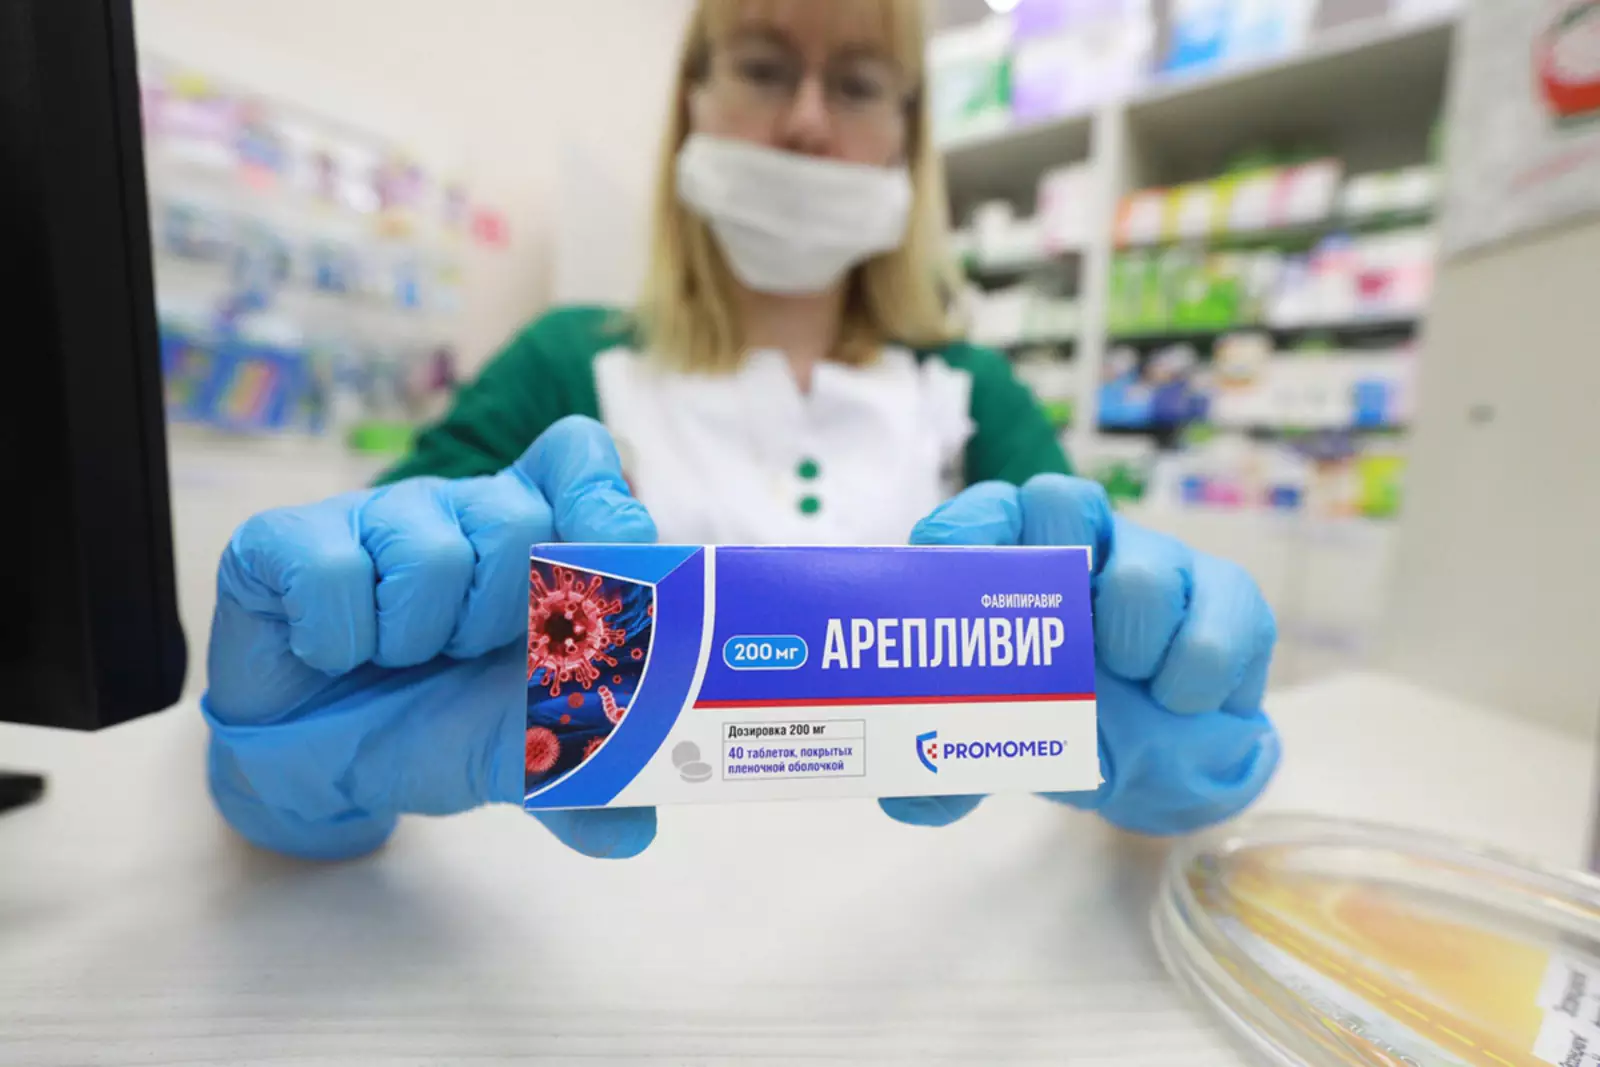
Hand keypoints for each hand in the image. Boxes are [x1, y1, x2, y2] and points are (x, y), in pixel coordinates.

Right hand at [203, 417, 659, 860]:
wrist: (316, 764)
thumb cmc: (432, 725)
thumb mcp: (517, 756)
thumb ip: (585, 780)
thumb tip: (635, 831)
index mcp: (530, 538)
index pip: (576, 459)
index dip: (600, 495)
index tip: (613, 552)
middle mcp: (459, 509)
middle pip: (516, 519)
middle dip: (500, 616)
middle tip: (466, 655)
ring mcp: (375, 517)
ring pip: (432, 554)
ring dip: (419, 637)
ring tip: (400, 658)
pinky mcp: (288, 538)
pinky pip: (333, 571)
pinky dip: (340, 639)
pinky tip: (335, 653)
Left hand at [884, 475, 1279, 834]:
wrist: (1158, 746)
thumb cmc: (1059, 711)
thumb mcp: (997, 738)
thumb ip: (947, 767)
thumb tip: (912, 802)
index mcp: (1015, 558)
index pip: (983, 513)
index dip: (967, 533)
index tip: (961, 573)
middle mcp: (1084, 541)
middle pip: (1061, 501)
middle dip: (1056, 566)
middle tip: (1060, 642)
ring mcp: (1158, 560)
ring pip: (1144, 568)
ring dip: (1132, 640)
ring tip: (1131, 686)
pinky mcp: (1226, 594)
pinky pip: (1220, 617)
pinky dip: (1194, 676)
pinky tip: (1179, 702)